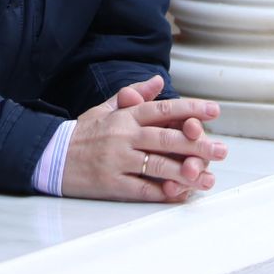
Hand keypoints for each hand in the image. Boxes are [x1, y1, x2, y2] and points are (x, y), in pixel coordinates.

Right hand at [60, 75, 227, 201]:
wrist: (52, 157)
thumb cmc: (83, 132)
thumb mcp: (106, 108)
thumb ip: (134, 94)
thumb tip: (159, 80)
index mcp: (125, 116)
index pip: (163, 110)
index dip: (191, 109)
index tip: (214, 111)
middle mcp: (123, 136)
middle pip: (167, 139)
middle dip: (198, 145)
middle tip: (221, 150)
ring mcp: (118, 161)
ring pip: (159, 165)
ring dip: (187, 172)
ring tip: (207, 176)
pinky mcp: (112, 184)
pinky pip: (143, 188)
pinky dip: (164, 192)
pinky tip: (181, 194)